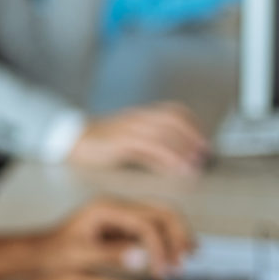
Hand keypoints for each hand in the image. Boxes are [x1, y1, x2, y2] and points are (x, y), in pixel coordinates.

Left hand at [33, 196, 194, 277]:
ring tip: (184, 262)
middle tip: (183, 264)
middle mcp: (117, 205)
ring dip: (178, 237)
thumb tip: (140, 257)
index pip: (145, 224)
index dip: (159, 248)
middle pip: (162, 211)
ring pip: (163, 216)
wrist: (40, 253)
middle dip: (178, 236)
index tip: (162, 273)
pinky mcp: (125, 225)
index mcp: (104, 209)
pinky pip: (156, 226)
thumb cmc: (54, 255)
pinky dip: (169, 239)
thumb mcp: (79, 257)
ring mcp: (122, 213)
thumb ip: (109, 255)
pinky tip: (176, 257)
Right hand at [68, 103, 210, 176]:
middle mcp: (138, 118)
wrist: (74, 140)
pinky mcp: (122, 141)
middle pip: (173, 119)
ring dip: (183, 148)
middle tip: (204, 153)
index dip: (192, 124)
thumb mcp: (131, 143)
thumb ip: (151, 150)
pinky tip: (175, 168)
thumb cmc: (102, 143)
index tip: (203, 140)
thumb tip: (173, 162)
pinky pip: (150, 146)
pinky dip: (168, 157)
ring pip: (164, 132)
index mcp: (142, 115)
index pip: (174, 111)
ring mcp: (130, 127)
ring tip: (194, 164)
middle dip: (193, 136)